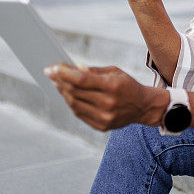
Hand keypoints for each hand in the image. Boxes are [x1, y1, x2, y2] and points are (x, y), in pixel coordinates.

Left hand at [44, 63, 165, 130]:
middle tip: (50, 73)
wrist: (143, 107)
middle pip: (75, 92)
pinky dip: (71, 103)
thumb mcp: (114, 72)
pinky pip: (79, 114)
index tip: (53, 67)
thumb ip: (93, 71)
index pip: (81, 80)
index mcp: (112, 86)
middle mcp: (108, 103)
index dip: (65, 73)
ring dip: (63, 93)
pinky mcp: (101, 126)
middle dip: (60, 81)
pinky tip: (67, 94)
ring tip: (57, 83)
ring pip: (74, 104)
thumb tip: (72, 69)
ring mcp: (104, 117)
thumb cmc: (127, 85)